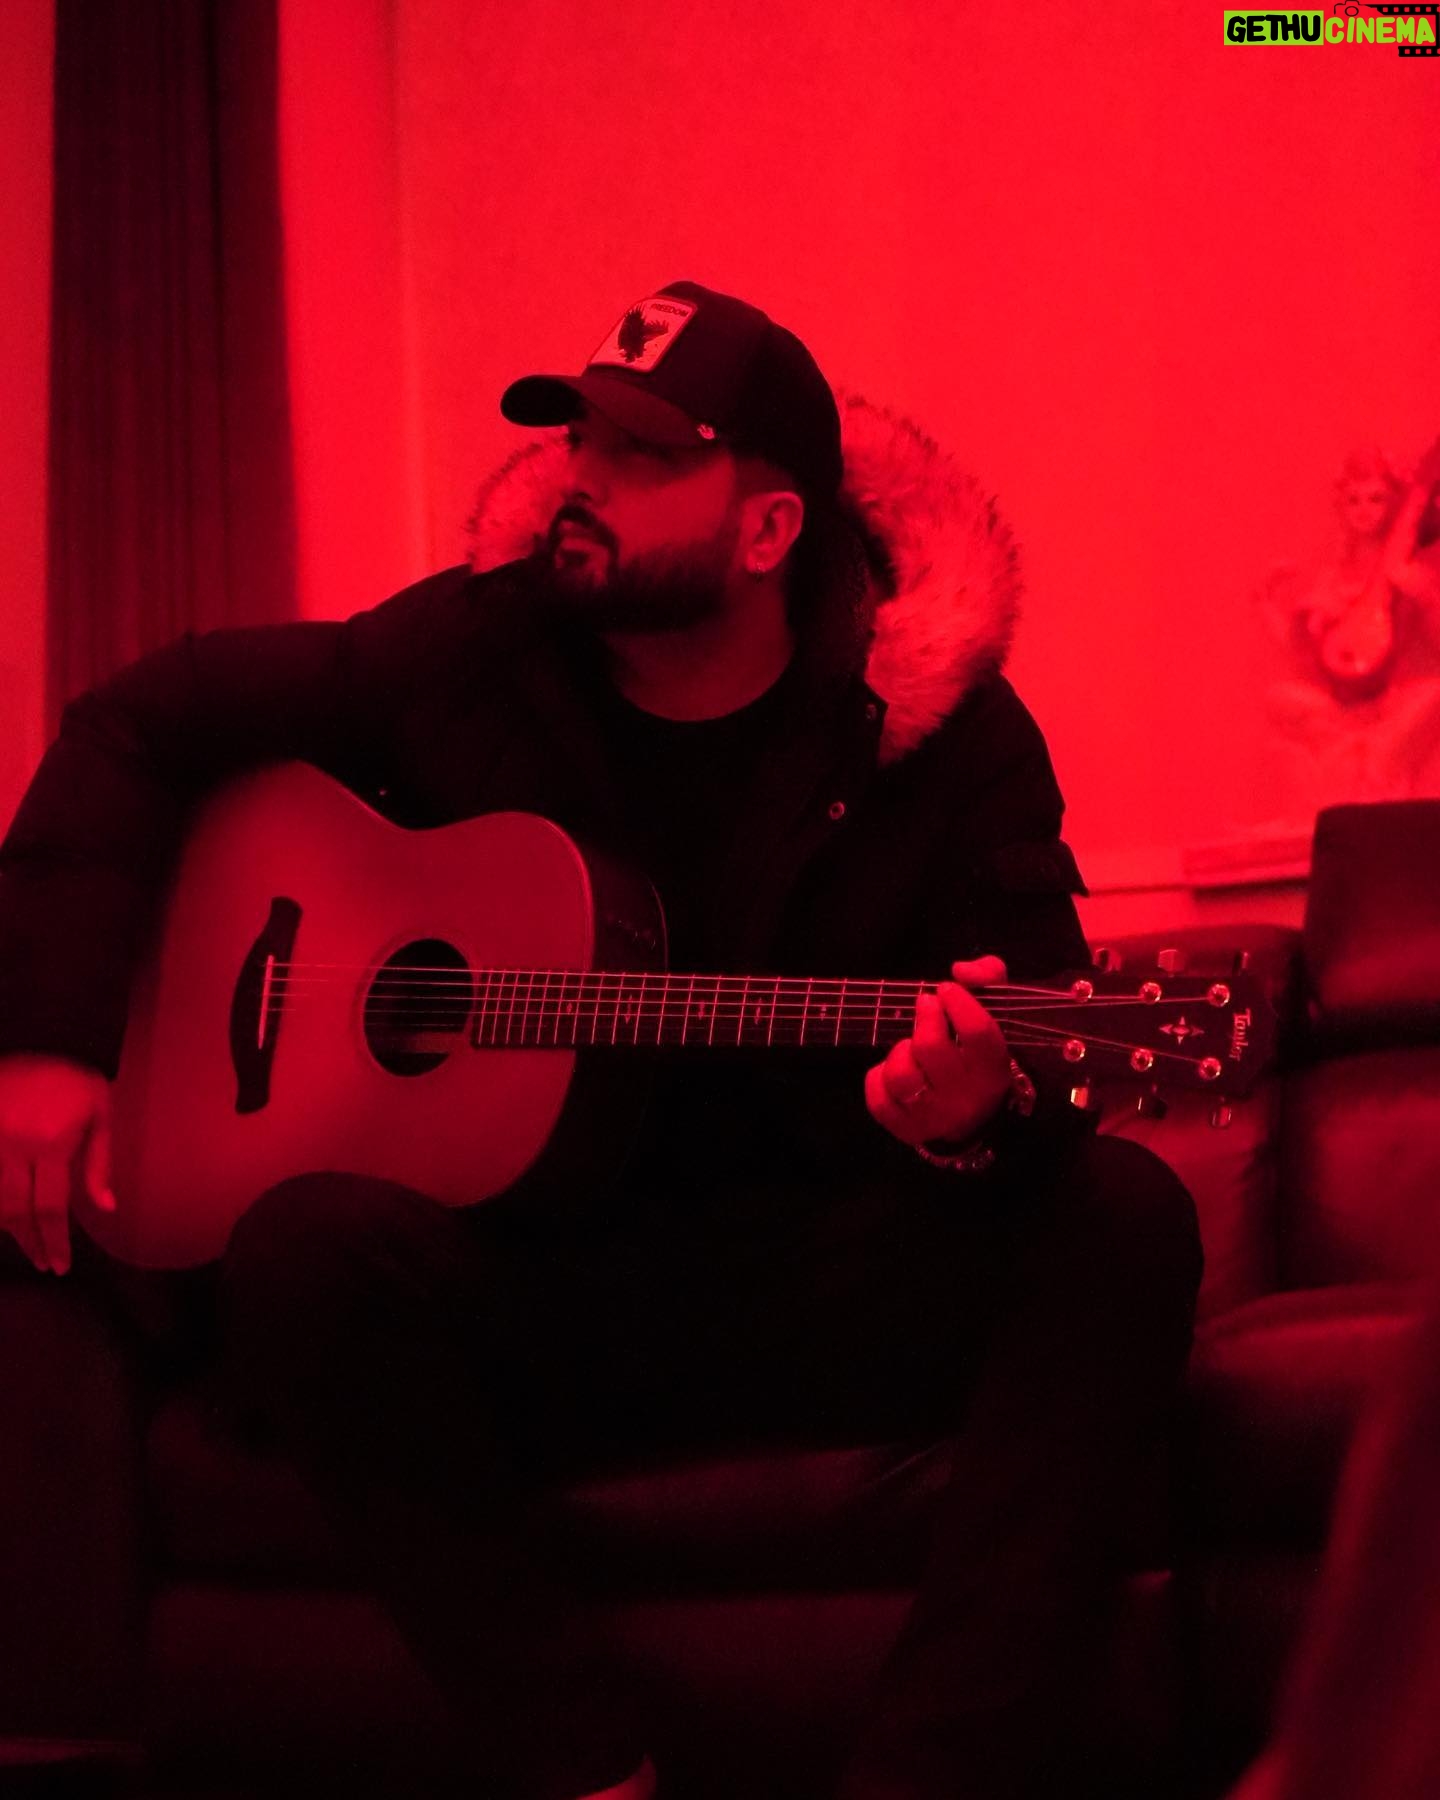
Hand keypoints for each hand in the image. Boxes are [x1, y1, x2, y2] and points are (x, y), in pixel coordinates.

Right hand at [0, 1054, 114, 1275]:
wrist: (40, 1035)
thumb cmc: (75, 1078)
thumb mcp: (100, 1115)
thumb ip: (99, 1163)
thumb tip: (106, 1208)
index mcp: (51, 1142)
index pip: (50, 1205)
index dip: (53, 1240)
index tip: (58, 1265)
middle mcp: (15, 1145)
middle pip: (17, 1210)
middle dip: (31, 1242)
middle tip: (44, 1265)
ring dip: (9, 1228)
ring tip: (27, 1247)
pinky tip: (6, 1218)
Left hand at [864, 955, 1011, 1149]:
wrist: (975, 1118)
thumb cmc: (979, 1056)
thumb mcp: (996, 1017)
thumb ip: (989, 980)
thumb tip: (960, 970)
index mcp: (993, 1070)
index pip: (978, 1032)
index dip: (959, 1002)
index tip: (946, 988)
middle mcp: (965, 1098)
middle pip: (931, 1048)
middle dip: (924, 1018)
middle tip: (924, 1004)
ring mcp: (933, 1117)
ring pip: (901, 1076)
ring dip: (900, 1050)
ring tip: (910, 1044)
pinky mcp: (905, 1129)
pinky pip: (878, 1099)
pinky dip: (878, 1077)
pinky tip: (892, 1069)